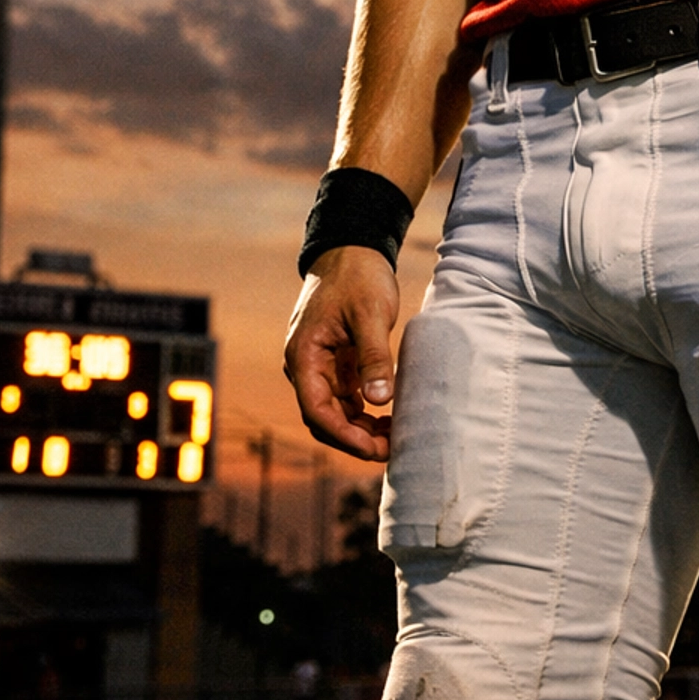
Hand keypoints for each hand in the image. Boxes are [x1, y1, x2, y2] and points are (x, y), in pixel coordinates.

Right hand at [283, 246, 399, 459]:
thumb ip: (374, 356)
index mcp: (304, 356)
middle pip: (323, 419)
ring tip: (394, 437)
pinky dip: (364, 412)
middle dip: (354, 439)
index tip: (373, 449)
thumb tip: (380, 399)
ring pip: (335, 412)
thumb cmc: (358, 277)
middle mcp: (305, 366)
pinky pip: (345, 399)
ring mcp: (319, 366)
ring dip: (360, 429)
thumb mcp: (370, 315)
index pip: (317, 411)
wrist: (352, 250)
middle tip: (391, 449)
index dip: (344, 436)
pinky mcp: (334, 363)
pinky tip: (388, 418)